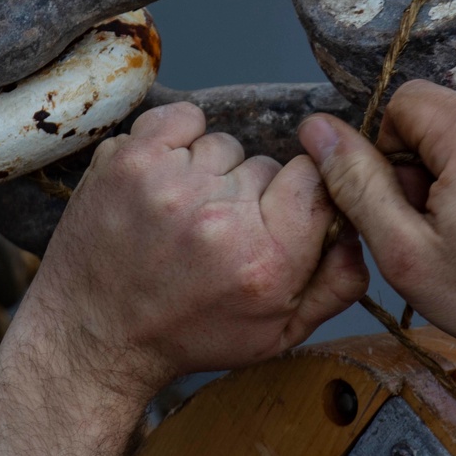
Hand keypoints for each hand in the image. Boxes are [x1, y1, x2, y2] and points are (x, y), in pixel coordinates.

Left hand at [34, 101, 367, 399]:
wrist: (96, 337)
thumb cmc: (188, 335)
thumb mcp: (277, 336)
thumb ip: (335, 286)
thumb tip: (360, 231)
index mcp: (268, 262)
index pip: (317, 179)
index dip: (301, 194)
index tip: (277, 214)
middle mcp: (223, 219)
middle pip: (269, 164)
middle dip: (252, 194)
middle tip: (218, 235)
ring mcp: (172, 184)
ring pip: (225, 145)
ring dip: (211, 173)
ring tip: (185, 216)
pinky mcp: (131, 160)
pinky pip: (183, 118)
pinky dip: (178, 141)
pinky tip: (167, 182)